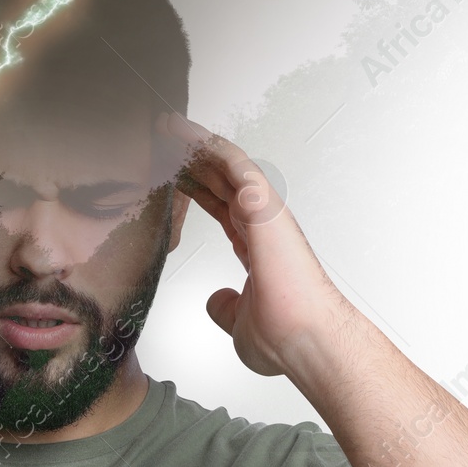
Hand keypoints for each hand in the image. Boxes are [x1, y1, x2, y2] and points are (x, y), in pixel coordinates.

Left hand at [163, 113, 341, 377]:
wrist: (302, 340)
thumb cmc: (283, 336)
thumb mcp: (239, 320)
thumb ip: (227, 306)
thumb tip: (217, 301)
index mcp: (258, 246)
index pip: (223, 206)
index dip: (198, 188)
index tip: (174, 175)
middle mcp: (264, 224)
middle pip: (223, 179)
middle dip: (194, 158)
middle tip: (165, 138)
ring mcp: (266, 213)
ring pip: (229, 165)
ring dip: (199, 144)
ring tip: (169, 126)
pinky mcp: (265, 208)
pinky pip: (237, 166)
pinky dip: (214, 148)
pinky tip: (190, 135)